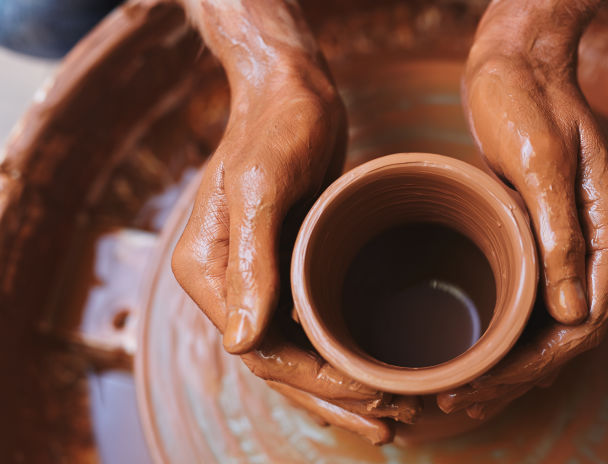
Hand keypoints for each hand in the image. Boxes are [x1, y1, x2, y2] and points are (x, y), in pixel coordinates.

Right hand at [171, 0, 418, 443]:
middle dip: (332, 401)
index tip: (371, 397)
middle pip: (280, 365)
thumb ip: (250, 265)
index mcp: (209, 273)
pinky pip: (312, 323)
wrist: (291, 89)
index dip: (316, 384)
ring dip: (339, 386)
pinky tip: (372, 366)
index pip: (261, 352)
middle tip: (387, 426)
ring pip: (298, 352)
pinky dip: (341, 351)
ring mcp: (260, 277)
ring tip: (389, 413)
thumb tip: (243, 344)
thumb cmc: (274, 127)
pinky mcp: (290, 263)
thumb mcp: (259, 187)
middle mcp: (230, 284)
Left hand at [438, 0, 607, 417]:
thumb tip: (574, 313)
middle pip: (570, 334)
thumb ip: (563, 237)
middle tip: (462, 401)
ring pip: (553, 325)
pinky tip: (480, 351)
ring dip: (512, 363)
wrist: (519, 65)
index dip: (537, 363)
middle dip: (519, 374)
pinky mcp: (549, 237)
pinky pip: (536, 302)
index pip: (586, 323)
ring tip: (463, 392)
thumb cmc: (528, 104)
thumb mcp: (541, 164)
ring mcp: (577, 243)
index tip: (489, 385)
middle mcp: (602, 246)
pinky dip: (511, 334)